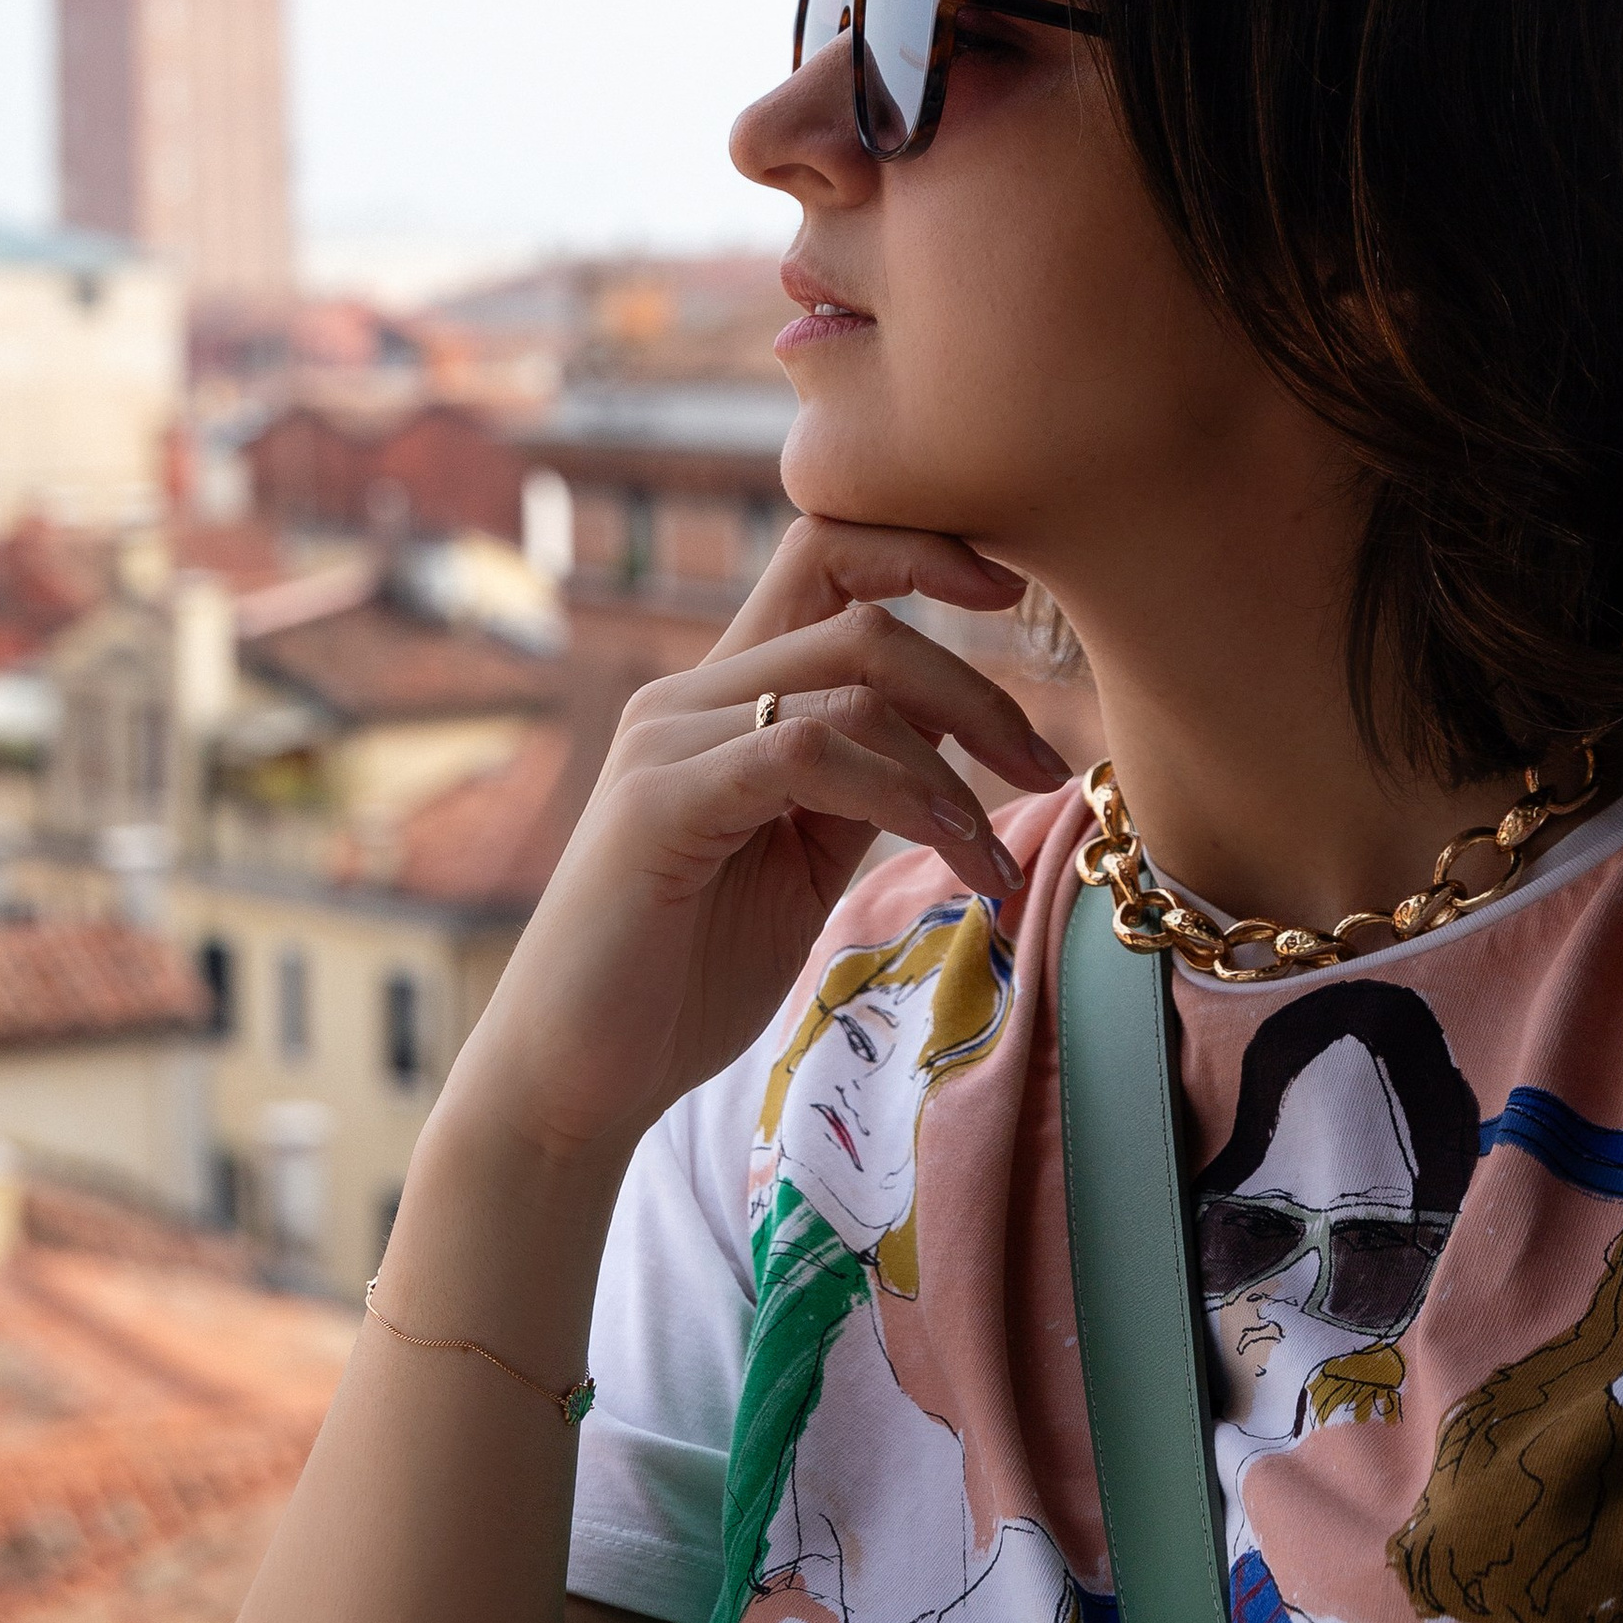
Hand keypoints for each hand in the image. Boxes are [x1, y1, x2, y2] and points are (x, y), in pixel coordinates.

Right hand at [435, 517, 1066, 1175]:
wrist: (577, 1073)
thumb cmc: (688, 973)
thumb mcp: (804, 858)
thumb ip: (865, 782)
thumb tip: (957, 718)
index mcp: (722, 696)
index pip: (822, 555)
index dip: (923, 549)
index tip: (1014, 595)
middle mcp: (687, 696)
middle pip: (860, 620)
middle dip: (978, 685)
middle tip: (1045, 767)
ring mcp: (665, 742)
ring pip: (848, 688)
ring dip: (952, 774)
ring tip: (992, 863)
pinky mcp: (657, 802)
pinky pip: (806, 754)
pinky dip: (901, 797)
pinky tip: (950, 858)